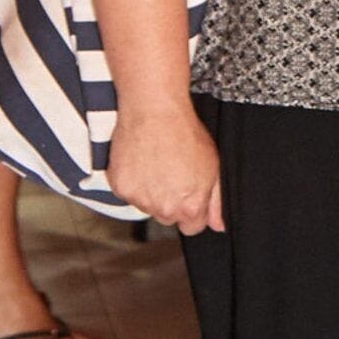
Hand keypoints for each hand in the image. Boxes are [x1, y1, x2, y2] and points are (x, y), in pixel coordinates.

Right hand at [109, 102, 223, 234]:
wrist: (155, 111)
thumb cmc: (185, 133)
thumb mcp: (214, 166)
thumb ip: (217, 201)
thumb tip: (218, 225)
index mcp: (190, 207)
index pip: (192, 227)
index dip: (192, 208)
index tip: (188, 191)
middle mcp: (164, 209)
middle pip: (168, 218)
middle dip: (171, 202)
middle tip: (172, 173)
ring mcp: (140, 199)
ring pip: (146, 205)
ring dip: (150, 192)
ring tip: (156, 163)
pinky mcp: (120, 187)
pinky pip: (128, 193)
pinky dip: (132, 181)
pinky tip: (140, 161)